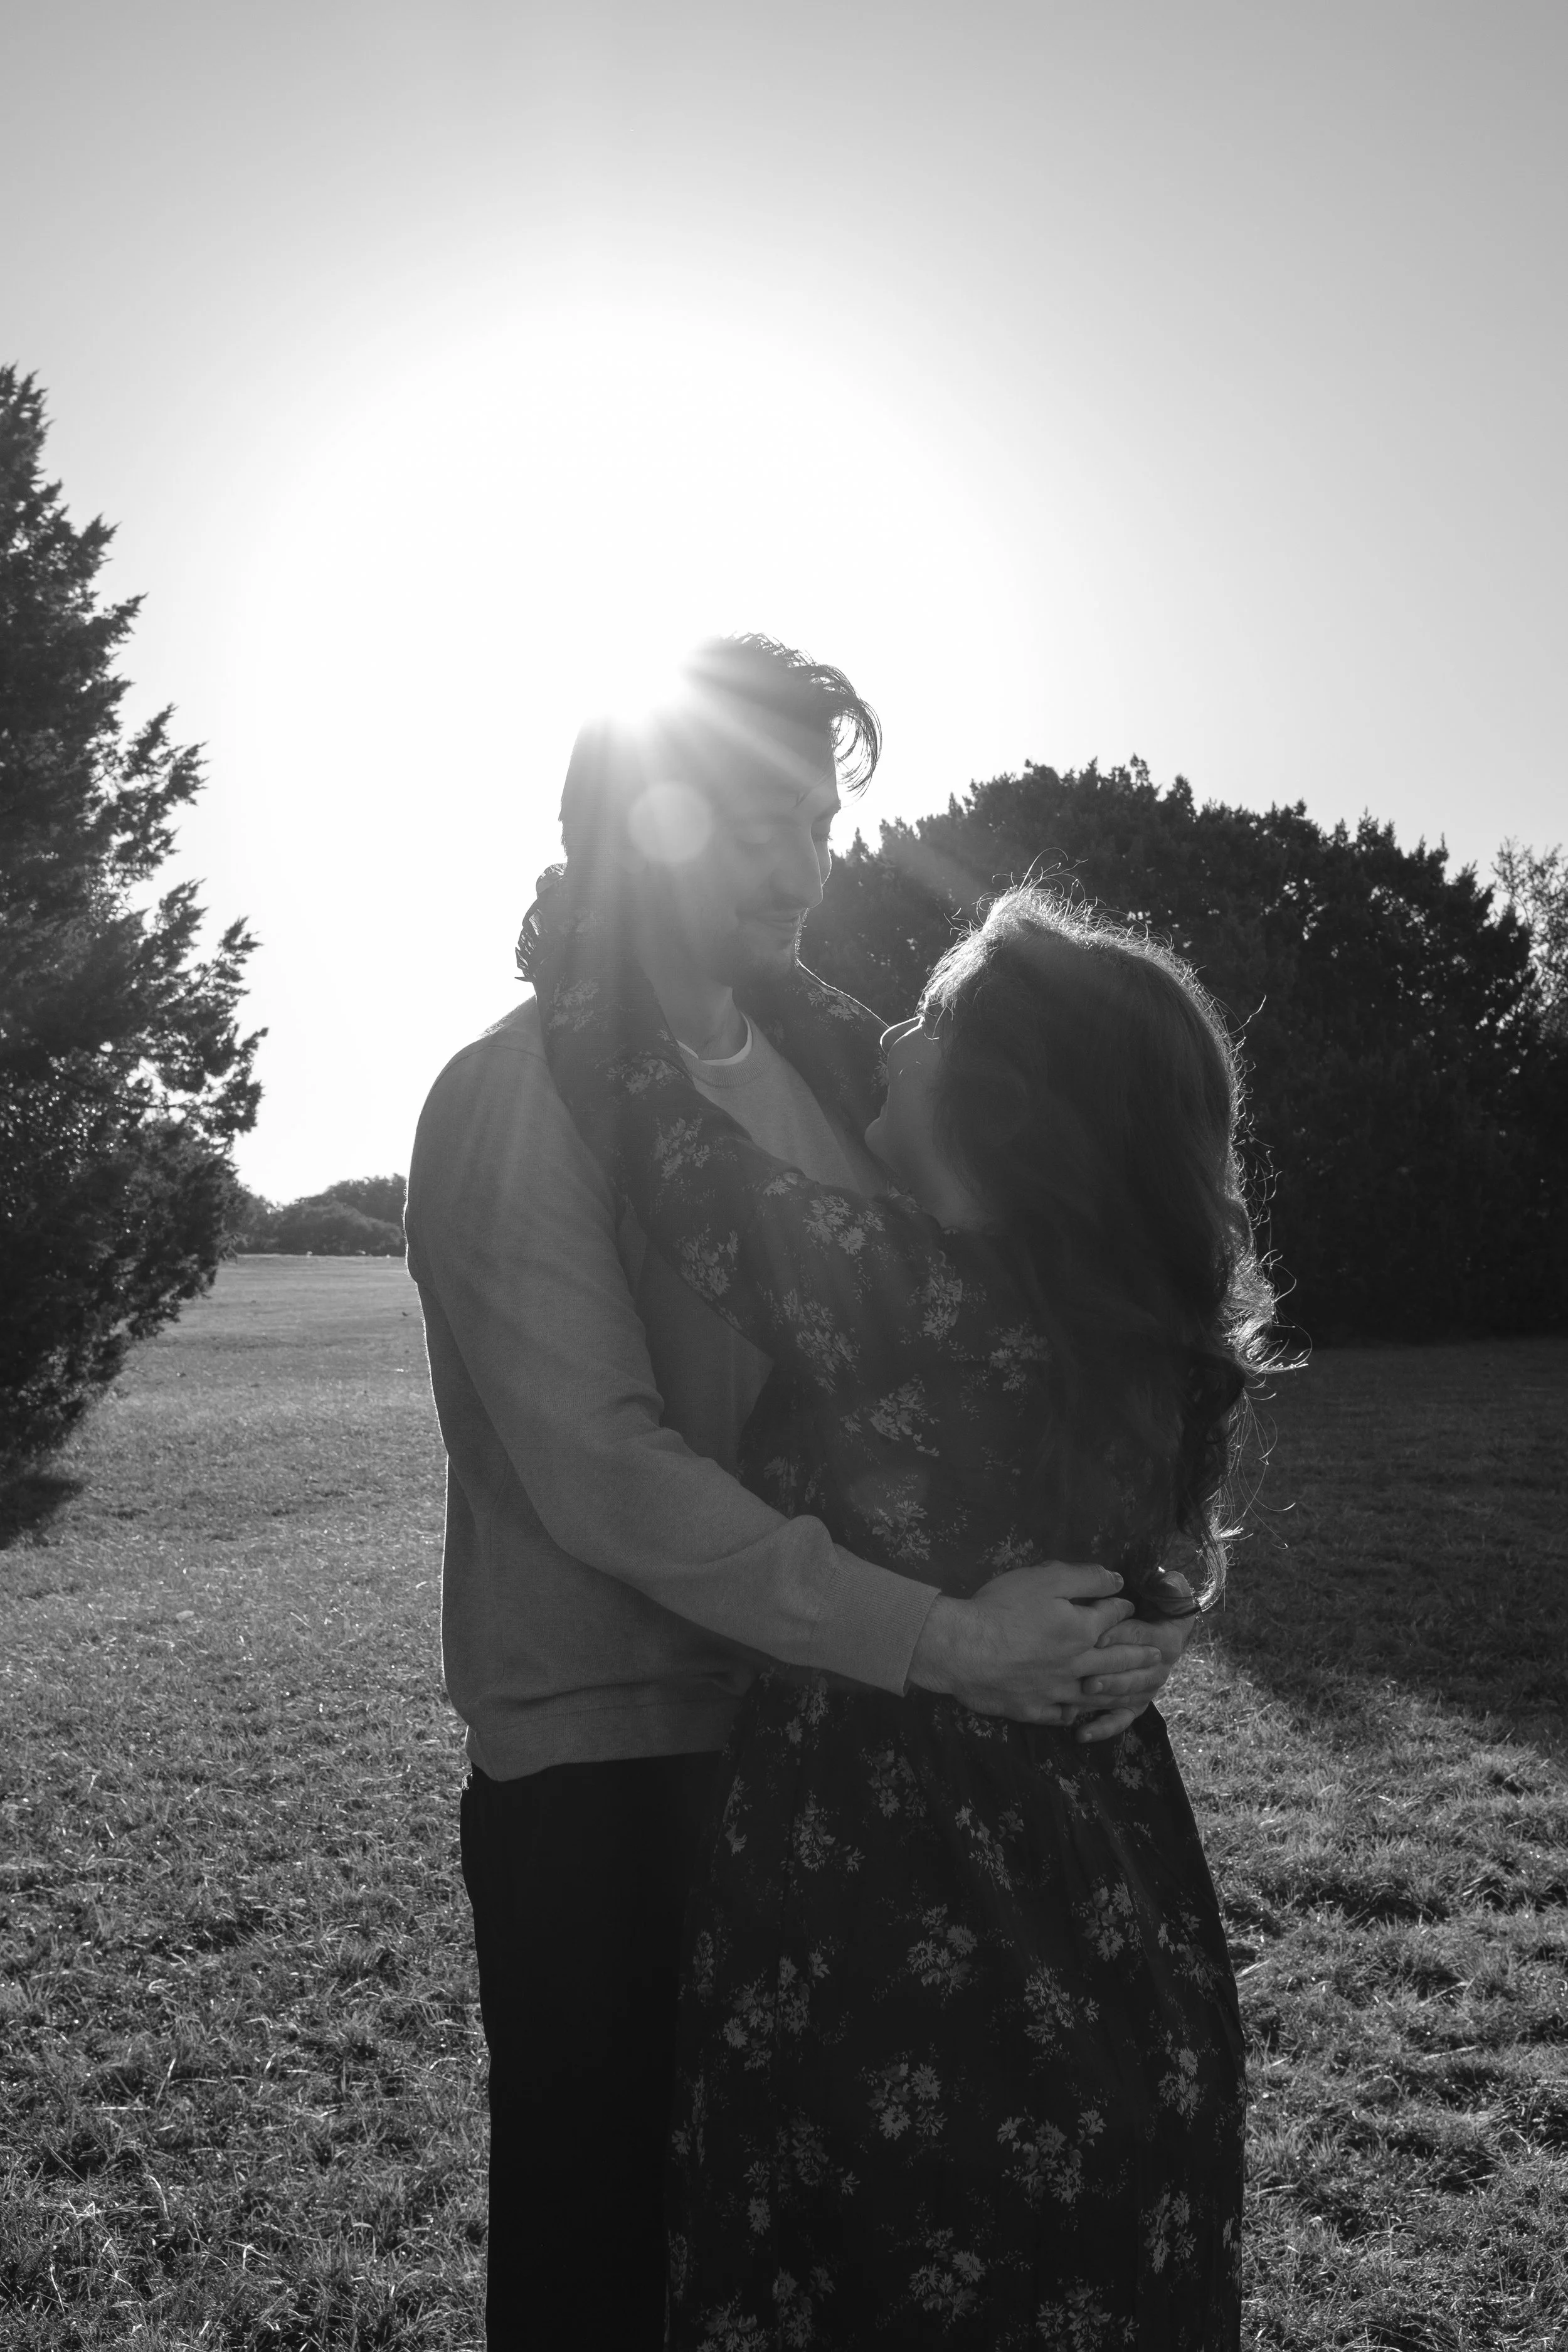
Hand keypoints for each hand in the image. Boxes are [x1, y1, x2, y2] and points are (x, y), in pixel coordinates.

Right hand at [907, 1562, 1164, 1723]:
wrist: (962, 1649)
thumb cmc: (1001, 1608)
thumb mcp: (1044, 1579)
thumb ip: (1084, 1578)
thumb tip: (1117, 1579)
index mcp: (1081, 1631)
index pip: (1111, 1617)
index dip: (1122, 1606)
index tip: (1129, 1604)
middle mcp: (1076, 1665)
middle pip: (1114, 1661)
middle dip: (1138, 1656)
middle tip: (1157, 1657)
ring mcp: (1054, 1692)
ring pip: (1095, 1694)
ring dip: (1120, 1692)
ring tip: (1137, 1693)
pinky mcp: (1031, 1709)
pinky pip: (1059, 1715)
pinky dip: (1072, 1715)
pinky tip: (1076, 1715)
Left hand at [1072, 1571, 1200, 1743]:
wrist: (1158, 1619)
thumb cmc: (1154, 1600)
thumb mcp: (1166, 1587)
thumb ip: (1170, 1586)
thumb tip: (1170, 1582)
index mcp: (1168, 1637)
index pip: (1142, 1636)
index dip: (1120, 1635)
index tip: (1096, 1635)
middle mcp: (1161, 1665)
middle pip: (1135, 1671)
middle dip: (1111, 1674)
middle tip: (1087, 1677)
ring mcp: (1148, 1687)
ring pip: (1127, 1695)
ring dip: (1106, 1697)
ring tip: (1083, 1695)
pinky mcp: (1136, 1702)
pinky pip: (1122, 1718)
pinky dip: (1104, 1728)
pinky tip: (1081, 1734)